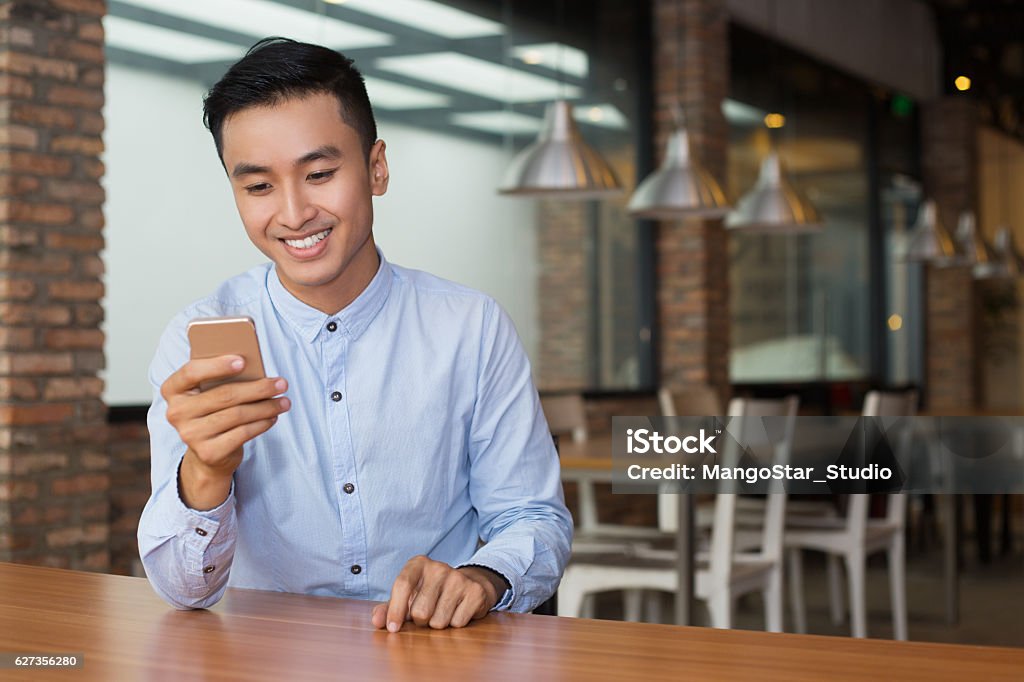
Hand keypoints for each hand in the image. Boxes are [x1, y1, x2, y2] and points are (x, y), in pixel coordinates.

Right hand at [162, 355, 289, 509]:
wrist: (208, 455)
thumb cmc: (212, 413)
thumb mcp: (209, 393)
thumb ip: (221, 379)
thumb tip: (255, 369)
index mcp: (173, 390)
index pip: (191, 372)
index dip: (217, 365)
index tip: (243, 361)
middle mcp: (177, 413)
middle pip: (224, 395)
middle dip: (258, 388)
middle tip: (282, 383)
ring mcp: (190, 435)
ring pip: (237, 414)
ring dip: (266, 406)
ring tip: (284, 401)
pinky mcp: (208, 452)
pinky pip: (243, 433)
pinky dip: (262, 423)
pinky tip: (273, 417)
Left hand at [371, 556, 507, 631]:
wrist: (465, 585)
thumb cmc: (428, 593)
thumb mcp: (407, 596)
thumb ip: (388, 608)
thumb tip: (377, 622)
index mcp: (418, 564)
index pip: (402, 585)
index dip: (395, 610)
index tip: (392, 628)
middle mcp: (439, 567)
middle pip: (420, 611)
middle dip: (420, 621)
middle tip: (425, 613)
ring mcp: (459, 578)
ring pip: (439, 621)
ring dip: (437, 624)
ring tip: (441, 612)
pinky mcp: (475, 592)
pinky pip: (457, 623)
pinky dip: (454, 624)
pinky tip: (456, 612)